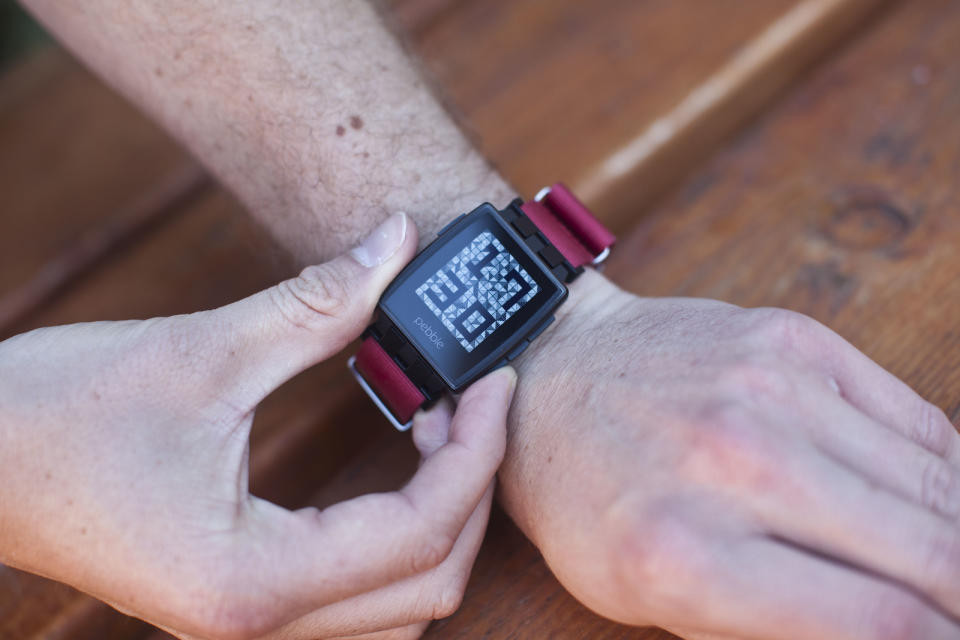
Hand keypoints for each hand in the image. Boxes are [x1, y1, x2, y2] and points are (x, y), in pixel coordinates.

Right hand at [0, 213, 515, 639]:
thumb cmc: (61, 413)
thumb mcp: (205, 351)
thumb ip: (318, 304)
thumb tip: (396, 243)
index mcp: (254, 581)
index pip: (421, 532)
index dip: (477, 453)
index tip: (498, 383)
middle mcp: (258, 627)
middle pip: (429, 582)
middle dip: (470, 487)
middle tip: (472, 401)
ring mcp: (249, 626)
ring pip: (401, 607)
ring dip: (439, 523)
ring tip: (432, 432)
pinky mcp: (240, 603)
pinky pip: (359, 603)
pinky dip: (398, 542)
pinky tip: (391, 472)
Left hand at [505, 270, 959, 639]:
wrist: (553, 368)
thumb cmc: (588, 494)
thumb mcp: (640, 596)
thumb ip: (761, 627)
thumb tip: (877, 632)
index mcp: (686, 555)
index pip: (879, 621)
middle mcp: (735, 464)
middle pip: (929, 552)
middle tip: (956, 608)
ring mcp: (767, 389)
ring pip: (934, 481)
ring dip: (956, 530)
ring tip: (946, 559)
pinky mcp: (791, 338)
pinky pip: (913, 416)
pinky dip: (941, 468)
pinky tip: (933, 497)